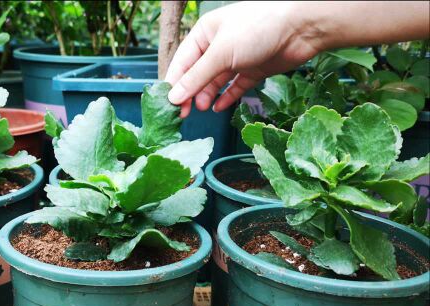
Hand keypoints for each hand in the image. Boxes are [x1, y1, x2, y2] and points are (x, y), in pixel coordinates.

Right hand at [165, 2, 324, 116]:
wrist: (301, 27)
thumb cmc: (257, 28)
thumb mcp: (221, 53)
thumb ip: (197, 77)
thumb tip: (174, 96)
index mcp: (205, 33)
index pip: (182, 62)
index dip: (174, 83)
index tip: (169, 104)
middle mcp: (218, 45)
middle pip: (197, 74)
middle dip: (189, 93)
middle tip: (183, 113)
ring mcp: (236, 58)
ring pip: (215, 82)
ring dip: (206, 95)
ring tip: (202, 108)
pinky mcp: (253, 70)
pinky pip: (234, 87)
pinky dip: (226, 97)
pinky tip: (218, 107)